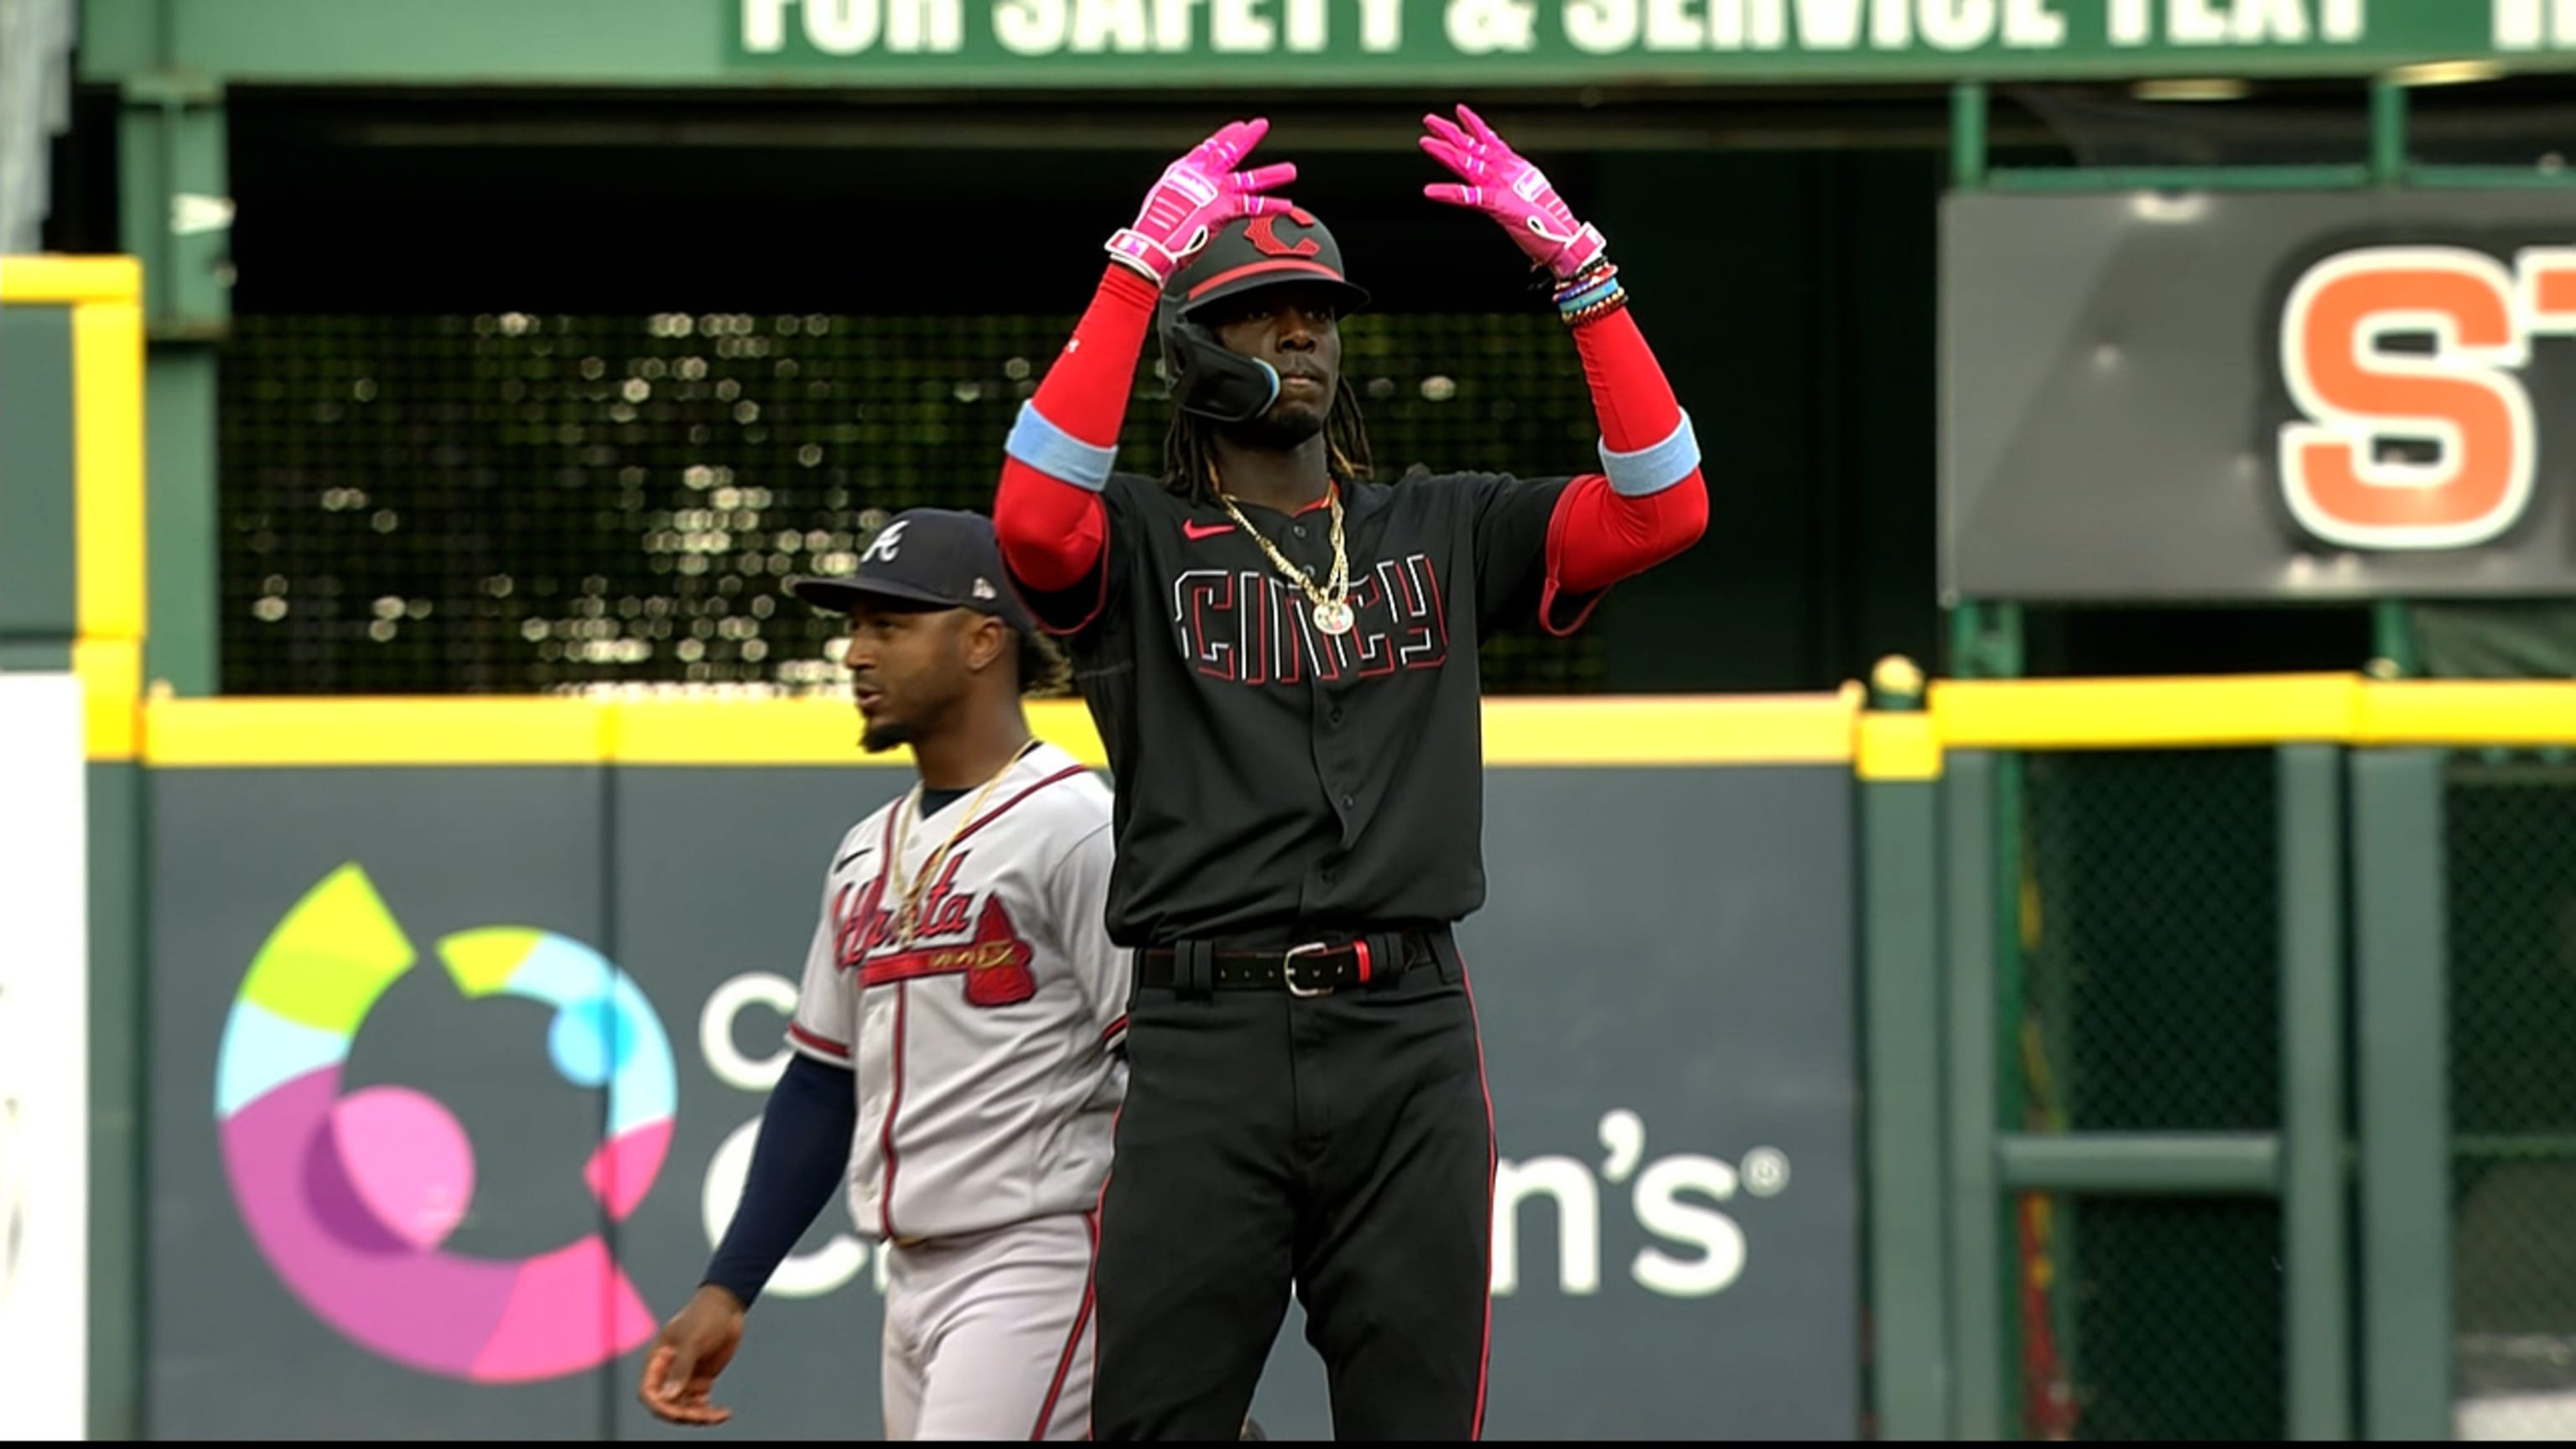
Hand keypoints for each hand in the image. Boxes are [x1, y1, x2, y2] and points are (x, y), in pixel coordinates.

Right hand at [638, 1284, 747, 1426]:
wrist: (728, 1306)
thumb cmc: (705, 1315)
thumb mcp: (692, 1340)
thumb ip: (681, 1368)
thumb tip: (669, 1397)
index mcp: (657, 1361)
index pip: (649, 1393)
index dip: (660, 1407)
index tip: (679, 1413)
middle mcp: (668, 1373)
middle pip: (667, 1405)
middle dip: (684, 1414)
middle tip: (705, 1416)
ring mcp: (684, 1377)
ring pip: (684, 1408)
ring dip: (699, 1416)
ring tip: (719, 1415)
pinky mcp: (700, 1380)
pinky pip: (699, 1404)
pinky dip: (709, 1411)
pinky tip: (722, 1413)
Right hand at [1106, 118, 1298, 285]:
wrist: (1153, 243)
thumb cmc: (1153, 231)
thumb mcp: (1163, 205)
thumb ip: (1181, 201)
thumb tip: (1185, 212)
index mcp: (1182, 172)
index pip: (1206, 149)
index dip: (1222, 138)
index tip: (1236, 128)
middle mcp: (1201, 176)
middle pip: (1228, 152)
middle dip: (1246, 138)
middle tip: (1260, 125)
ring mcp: (1215, 191)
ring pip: (1250, 178)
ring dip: (1272, 174)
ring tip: (1290, 171)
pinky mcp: (1226, 208)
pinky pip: (1254, 206)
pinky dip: (1272, 206)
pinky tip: (1286, 205)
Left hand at [1418, 103, 1606, 281]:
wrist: (1563, 240)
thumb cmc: (1545, 226)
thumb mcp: (1522, 204)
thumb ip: (1506, 197)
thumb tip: (1492, 196)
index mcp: (1510, 172)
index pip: (1487, 144)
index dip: (1472, 127)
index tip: (1459, 114)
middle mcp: (1503, 175)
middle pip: (1472, 149)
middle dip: (1450, 134)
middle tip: (1430, 121)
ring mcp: (1500, 187)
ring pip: (1468, 164)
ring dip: (1446, 153)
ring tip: (1427, 141)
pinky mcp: (1498, 205)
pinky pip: (1468, 198)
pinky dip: (1449, 195)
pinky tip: (1431, 191)